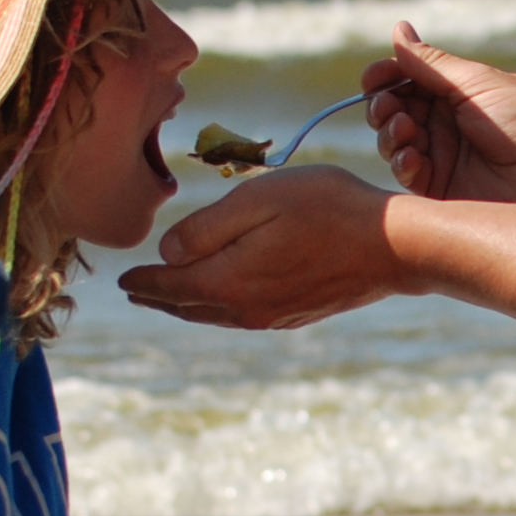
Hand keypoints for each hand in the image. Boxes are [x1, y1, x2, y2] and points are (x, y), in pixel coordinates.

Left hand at [118, 166, 408, 329]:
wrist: (395, 247)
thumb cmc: (329, 209)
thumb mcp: (260, 199)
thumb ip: (206, 227)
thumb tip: (168, 251)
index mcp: (229, 281)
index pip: (169, 283)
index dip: (142, 279)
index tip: (120, 278)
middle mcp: (245, 308)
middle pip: (187, 305)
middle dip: (157, 296)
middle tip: (133, 290)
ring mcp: (272, 316)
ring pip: (213, 315)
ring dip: (185, 305)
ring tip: (167, 296)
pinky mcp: (294, 315)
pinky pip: (240, 316)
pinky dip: (217, 309)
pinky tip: (218, 299)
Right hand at [359, 27, 515, 203]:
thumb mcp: (477, 83)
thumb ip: (431, 63)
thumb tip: (398, 29)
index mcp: (456, 93)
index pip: (406, 80)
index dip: (384, 77)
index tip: (373, 78)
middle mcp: (446, 124)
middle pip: (393, 110)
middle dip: (383, 106)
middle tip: (391, 108)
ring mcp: (443, 158)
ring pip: (394, 143)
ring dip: (390, 133)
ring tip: (407, 131)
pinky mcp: (442, 191)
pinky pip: (408, 176)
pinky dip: (402, 164)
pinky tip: (414, 159)